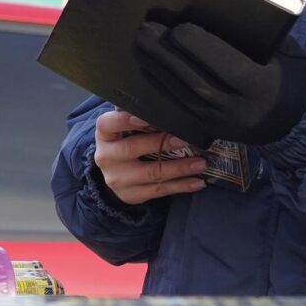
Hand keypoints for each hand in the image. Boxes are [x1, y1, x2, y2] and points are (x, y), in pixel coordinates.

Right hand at [91, 107, 206, 205]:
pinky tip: (197, 181)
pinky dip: (181, 186)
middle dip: (161, 143)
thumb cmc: (126, 142)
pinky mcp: (131, 195)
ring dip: (180, 168)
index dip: (126, 120)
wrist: (115, 173)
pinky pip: (160, 190)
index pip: (110, 124)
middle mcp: (107, 157)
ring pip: (152, 173)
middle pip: (134, 148)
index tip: (146, 118)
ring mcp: (118, 179)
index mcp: (104, 135)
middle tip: (184, 140)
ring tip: (200, 163)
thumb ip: (139, 119)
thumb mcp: (124, 129)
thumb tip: (170, 110)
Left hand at [134, 21, 305, 146]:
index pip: (225, 66)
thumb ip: (259, 38)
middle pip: (195, 80)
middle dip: (166, 56)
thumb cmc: (294, 77)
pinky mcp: (212, 128)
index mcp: (262, 87)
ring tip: (139, 46)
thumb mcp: (286, 54)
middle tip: (144, 32)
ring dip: (157, 70)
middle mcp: (239, 108)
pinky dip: (163, 86)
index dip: (199, 47)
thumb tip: (224, 13)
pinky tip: (149, 69)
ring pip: (183, 95)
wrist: (298, 121)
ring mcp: (222, 122)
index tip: (178, 27)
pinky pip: (182, 107)